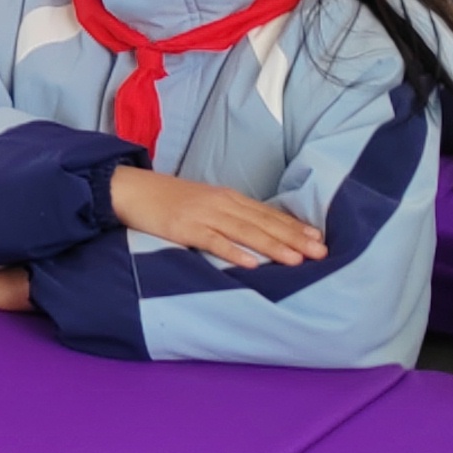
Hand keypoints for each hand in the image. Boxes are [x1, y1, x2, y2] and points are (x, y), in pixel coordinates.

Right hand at [108, 166, 327, 266]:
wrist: (131, 188)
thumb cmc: (167, 199)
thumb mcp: (204, 202)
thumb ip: (228, 215)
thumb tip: (256, 232)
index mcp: (228, 198)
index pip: (268, 213)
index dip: (294, 226)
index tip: (319, 237)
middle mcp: (222, 204)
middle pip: (264, 223)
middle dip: (294, 238)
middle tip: (321, 252)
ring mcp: (204, 215)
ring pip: (246, 232)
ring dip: (273, 246)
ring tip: (297, 260)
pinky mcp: (184, 228)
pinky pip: (213, 242)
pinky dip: (234, 252)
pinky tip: (252, 263)